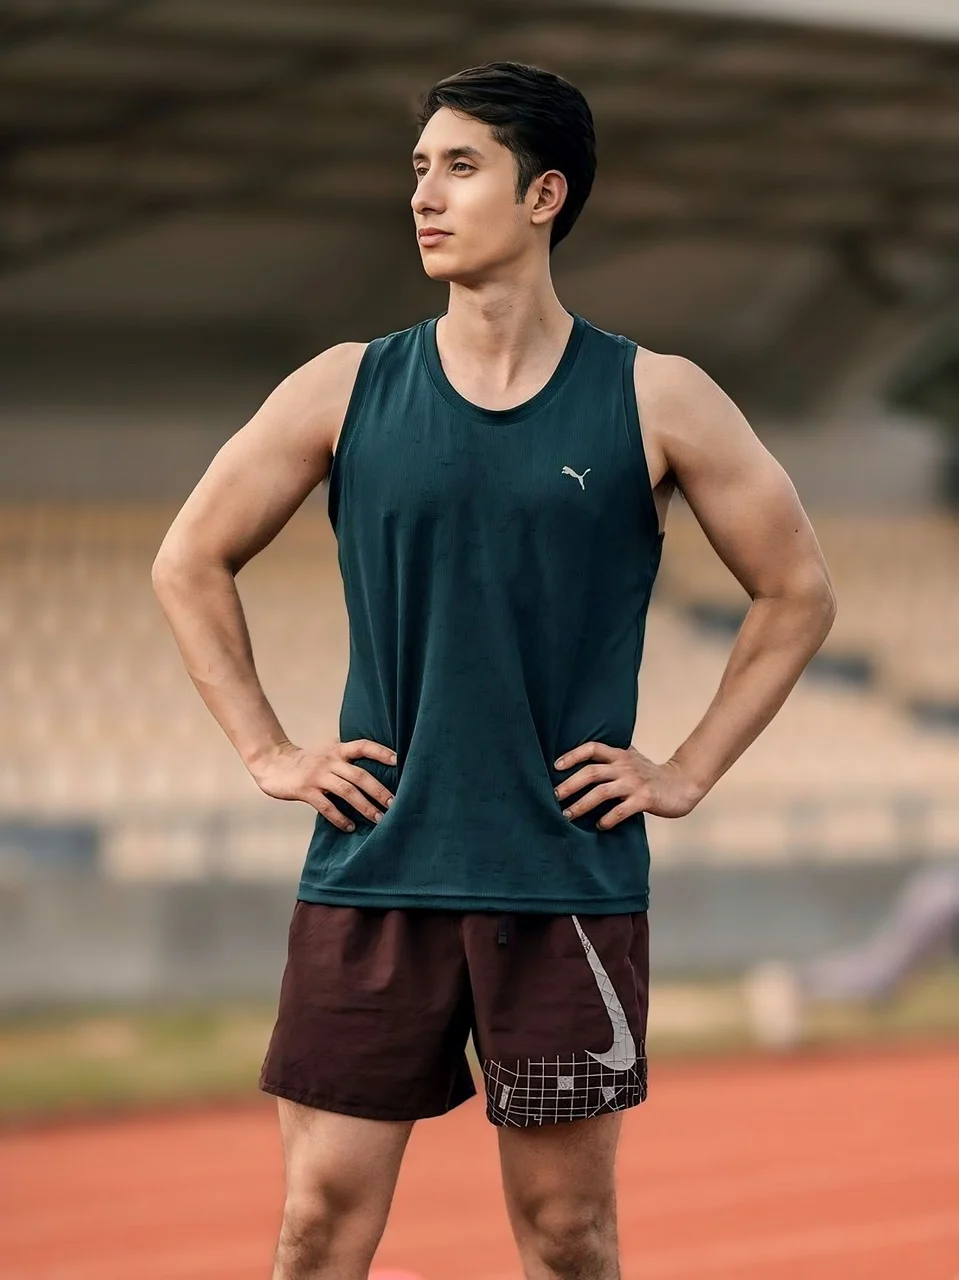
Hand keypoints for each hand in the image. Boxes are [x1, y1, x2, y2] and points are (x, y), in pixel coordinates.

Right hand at [251, 738, 396, 831]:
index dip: (381, 752)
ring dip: (364, 806)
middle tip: (394, 804)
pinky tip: (350, 827)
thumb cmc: (306, 761)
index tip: (399, 760)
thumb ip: (346, 756)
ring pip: (346, 791)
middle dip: (378, 790)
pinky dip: (340, 818)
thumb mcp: (327, 752)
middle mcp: (329, 761)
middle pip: (359, 775)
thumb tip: (375, 765)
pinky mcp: (305, 790)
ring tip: (378, 819)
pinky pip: (326, 806)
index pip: (363, 746)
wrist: (272, 763)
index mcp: (337, 749)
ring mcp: (317, 776)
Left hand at [553, 742, 699, 828]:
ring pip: (601, 792)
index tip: (556, 766)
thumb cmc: (651, 775)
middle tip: (553, 797)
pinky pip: (620, 810)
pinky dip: (607, 819)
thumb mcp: (632, 759)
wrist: (682, 784)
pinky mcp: (644, 799)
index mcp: (620, 755)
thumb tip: (583, 761)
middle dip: (569, 785)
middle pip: (591, 772)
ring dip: (581, 805)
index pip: (592, 748)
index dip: (572, 755)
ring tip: (568, 815)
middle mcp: (625, 766)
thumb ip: (612, 758)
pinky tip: (599, 826)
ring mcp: (635, 783)